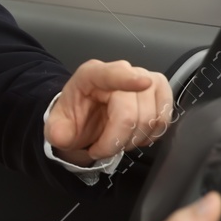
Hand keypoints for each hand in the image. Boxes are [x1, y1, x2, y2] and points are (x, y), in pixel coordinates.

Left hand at [45, 59, 173, 165]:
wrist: (89, 118)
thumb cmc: (77, 117)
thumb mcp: (58, 125)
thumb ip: (56, 131)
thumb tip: (62, 136)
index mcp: (92, 75)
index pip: (111, 73)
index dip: (128, 79)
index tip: (142, 83)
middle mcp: (122, 71)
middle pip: (131, 111)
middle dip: (116, 140)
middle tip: (101, 149)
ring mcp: (145, 79)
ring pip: (151, 118)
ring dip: (133, 140)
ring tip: (116, 141)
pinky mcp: (160, 92)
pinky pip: (164, 120)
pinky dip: (149, 136)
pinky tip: (134, 136)